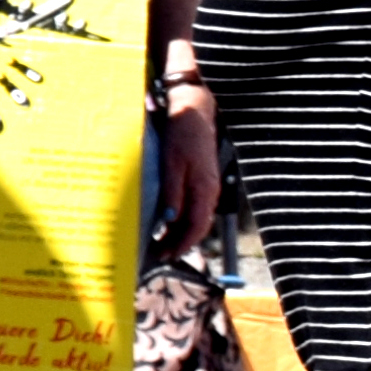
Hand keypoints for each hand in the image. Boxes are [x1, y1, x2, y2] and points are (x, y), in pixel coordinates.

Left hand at [155, 86, 223, 257]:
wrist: (193, 113)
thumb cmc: (182, 135)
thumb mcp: (172, 164)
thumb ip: (172, 193)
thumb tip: (169, 220)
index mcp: (205, 190)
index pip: (196, 227)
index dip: (182, 244)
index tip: (167, 256)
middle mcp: (209, 192)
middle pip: (197, 226)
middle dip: (180, 242)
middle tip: (161, 255)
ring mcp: (206, 186)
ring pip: (195, 217)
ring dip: (180, 232)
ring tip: (161, 243)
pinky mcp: (201, 180)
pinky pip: (193, 206)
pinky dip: (181, 217)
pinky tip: (167, 220)